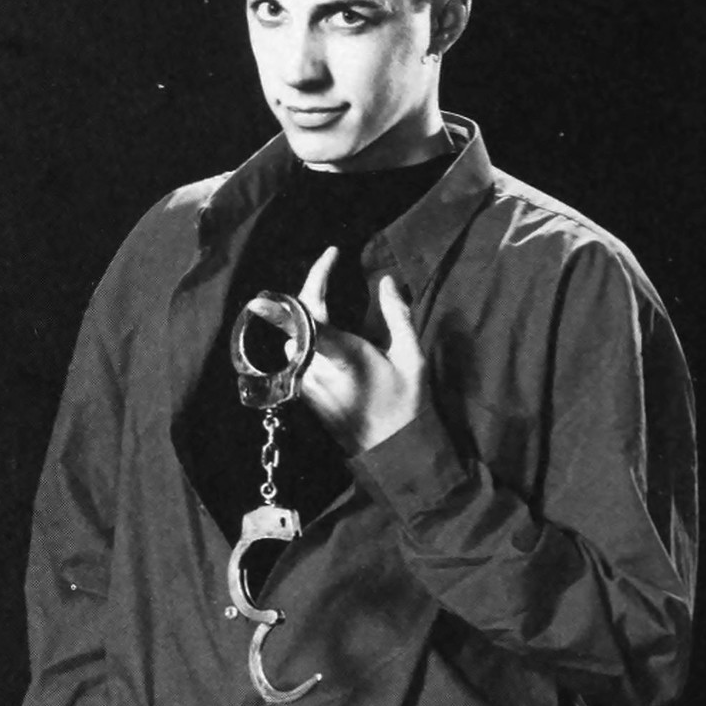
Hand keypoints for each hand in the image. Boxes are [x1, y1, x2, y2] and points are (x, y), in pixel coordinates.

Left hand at [247, 247, 426, 454]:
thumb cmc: (405, 403)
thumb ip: (397, 315)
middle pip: (298, 318)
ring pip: (294, 337)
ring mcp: (306, 382)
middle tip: (329, 271)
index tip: (332, 254)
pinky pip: (298, 355)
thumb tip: (386, 281)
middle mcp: (315, 367)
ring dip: (309, 317)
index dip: (317, 276)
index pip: (311, 309)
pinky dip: (309, 337)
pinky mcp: (304, 393)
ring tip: (329, 300)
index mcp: (342, 355)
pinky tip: (329, 335)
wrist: (390, 451)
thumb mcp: (410, 357)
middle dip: (312, 291)